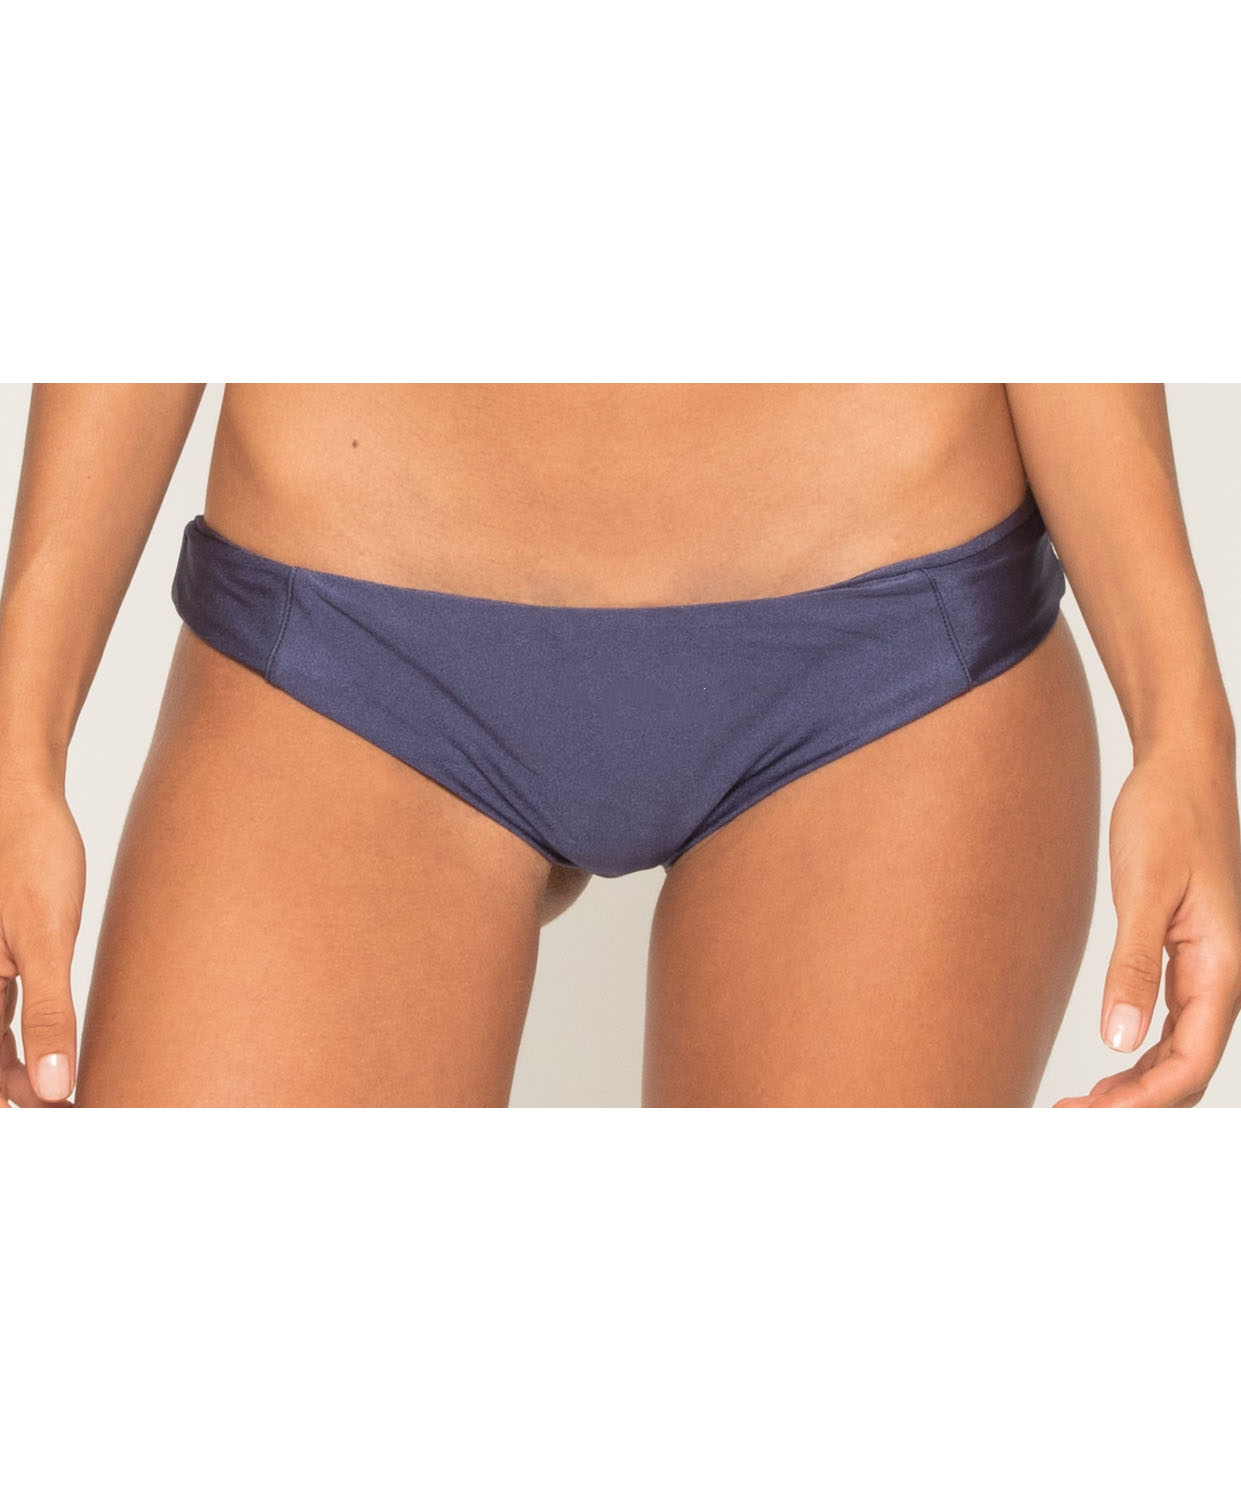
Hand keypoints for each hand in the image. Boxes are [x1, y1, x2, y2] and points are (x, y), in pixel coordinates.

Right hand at [0, 777, 84, 1106]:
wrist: (23, 798)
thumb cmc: (30, 857)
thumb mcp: (47, 940)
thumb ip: (48, 1015)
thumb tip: (51, 1086)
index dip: (16, 1102)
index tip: (56, 1124)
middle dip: (24, 1092)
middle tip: (72, 1117)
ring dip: (27, 1072)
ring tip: (70, 1099)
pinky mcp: (0, 959)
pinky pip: (8, 1014)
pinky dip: (31, 1039)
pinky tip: (59, 1058)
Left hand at [1055, 738, 1240, 1106]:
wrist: (1181, 769)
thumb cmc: (1168, 817)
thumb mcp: (1143, 890)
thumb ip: (1133, 967)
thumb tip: (1121, 1041)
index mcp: (1221, 966)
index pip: (1191, 1063)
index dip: (1143, 1103)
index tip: (1092, 1120)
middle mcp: (1221, 975)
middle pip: (1187, 1069)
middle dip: (1136, 1105)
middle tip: (1073, 1120)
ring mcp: (1207, 968)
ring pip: (1180, 1052)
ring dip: (1137, 1086)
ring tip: (1082, 1106)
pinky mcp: (1187, 956)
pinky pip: (1172, 1024)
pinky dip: (1140, 1055)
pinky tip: (1108, 1067)